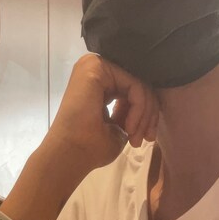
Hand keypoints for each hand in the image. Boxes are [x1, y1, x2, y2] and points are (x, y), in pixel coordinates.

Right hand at [42, 54, 159, 176]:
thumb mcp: (119, 127)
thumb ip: (131, 110)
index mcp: (98, 82)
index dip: (146, 114)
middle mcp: (95, 68)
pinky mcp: (97, 68)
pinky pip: (134, 85)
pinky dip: (139, 109)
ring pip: (138, 85)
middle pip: (137, 85)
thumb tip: (148, 106)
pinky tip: (129, 127)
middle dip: (148, 115)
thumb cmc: (90, 147)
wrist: (71, 154)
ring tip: (136, 137)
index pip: (133, 89)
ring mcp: (94, 65)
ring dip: (144, 114)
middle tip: (146, 139)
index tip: (146, 139)